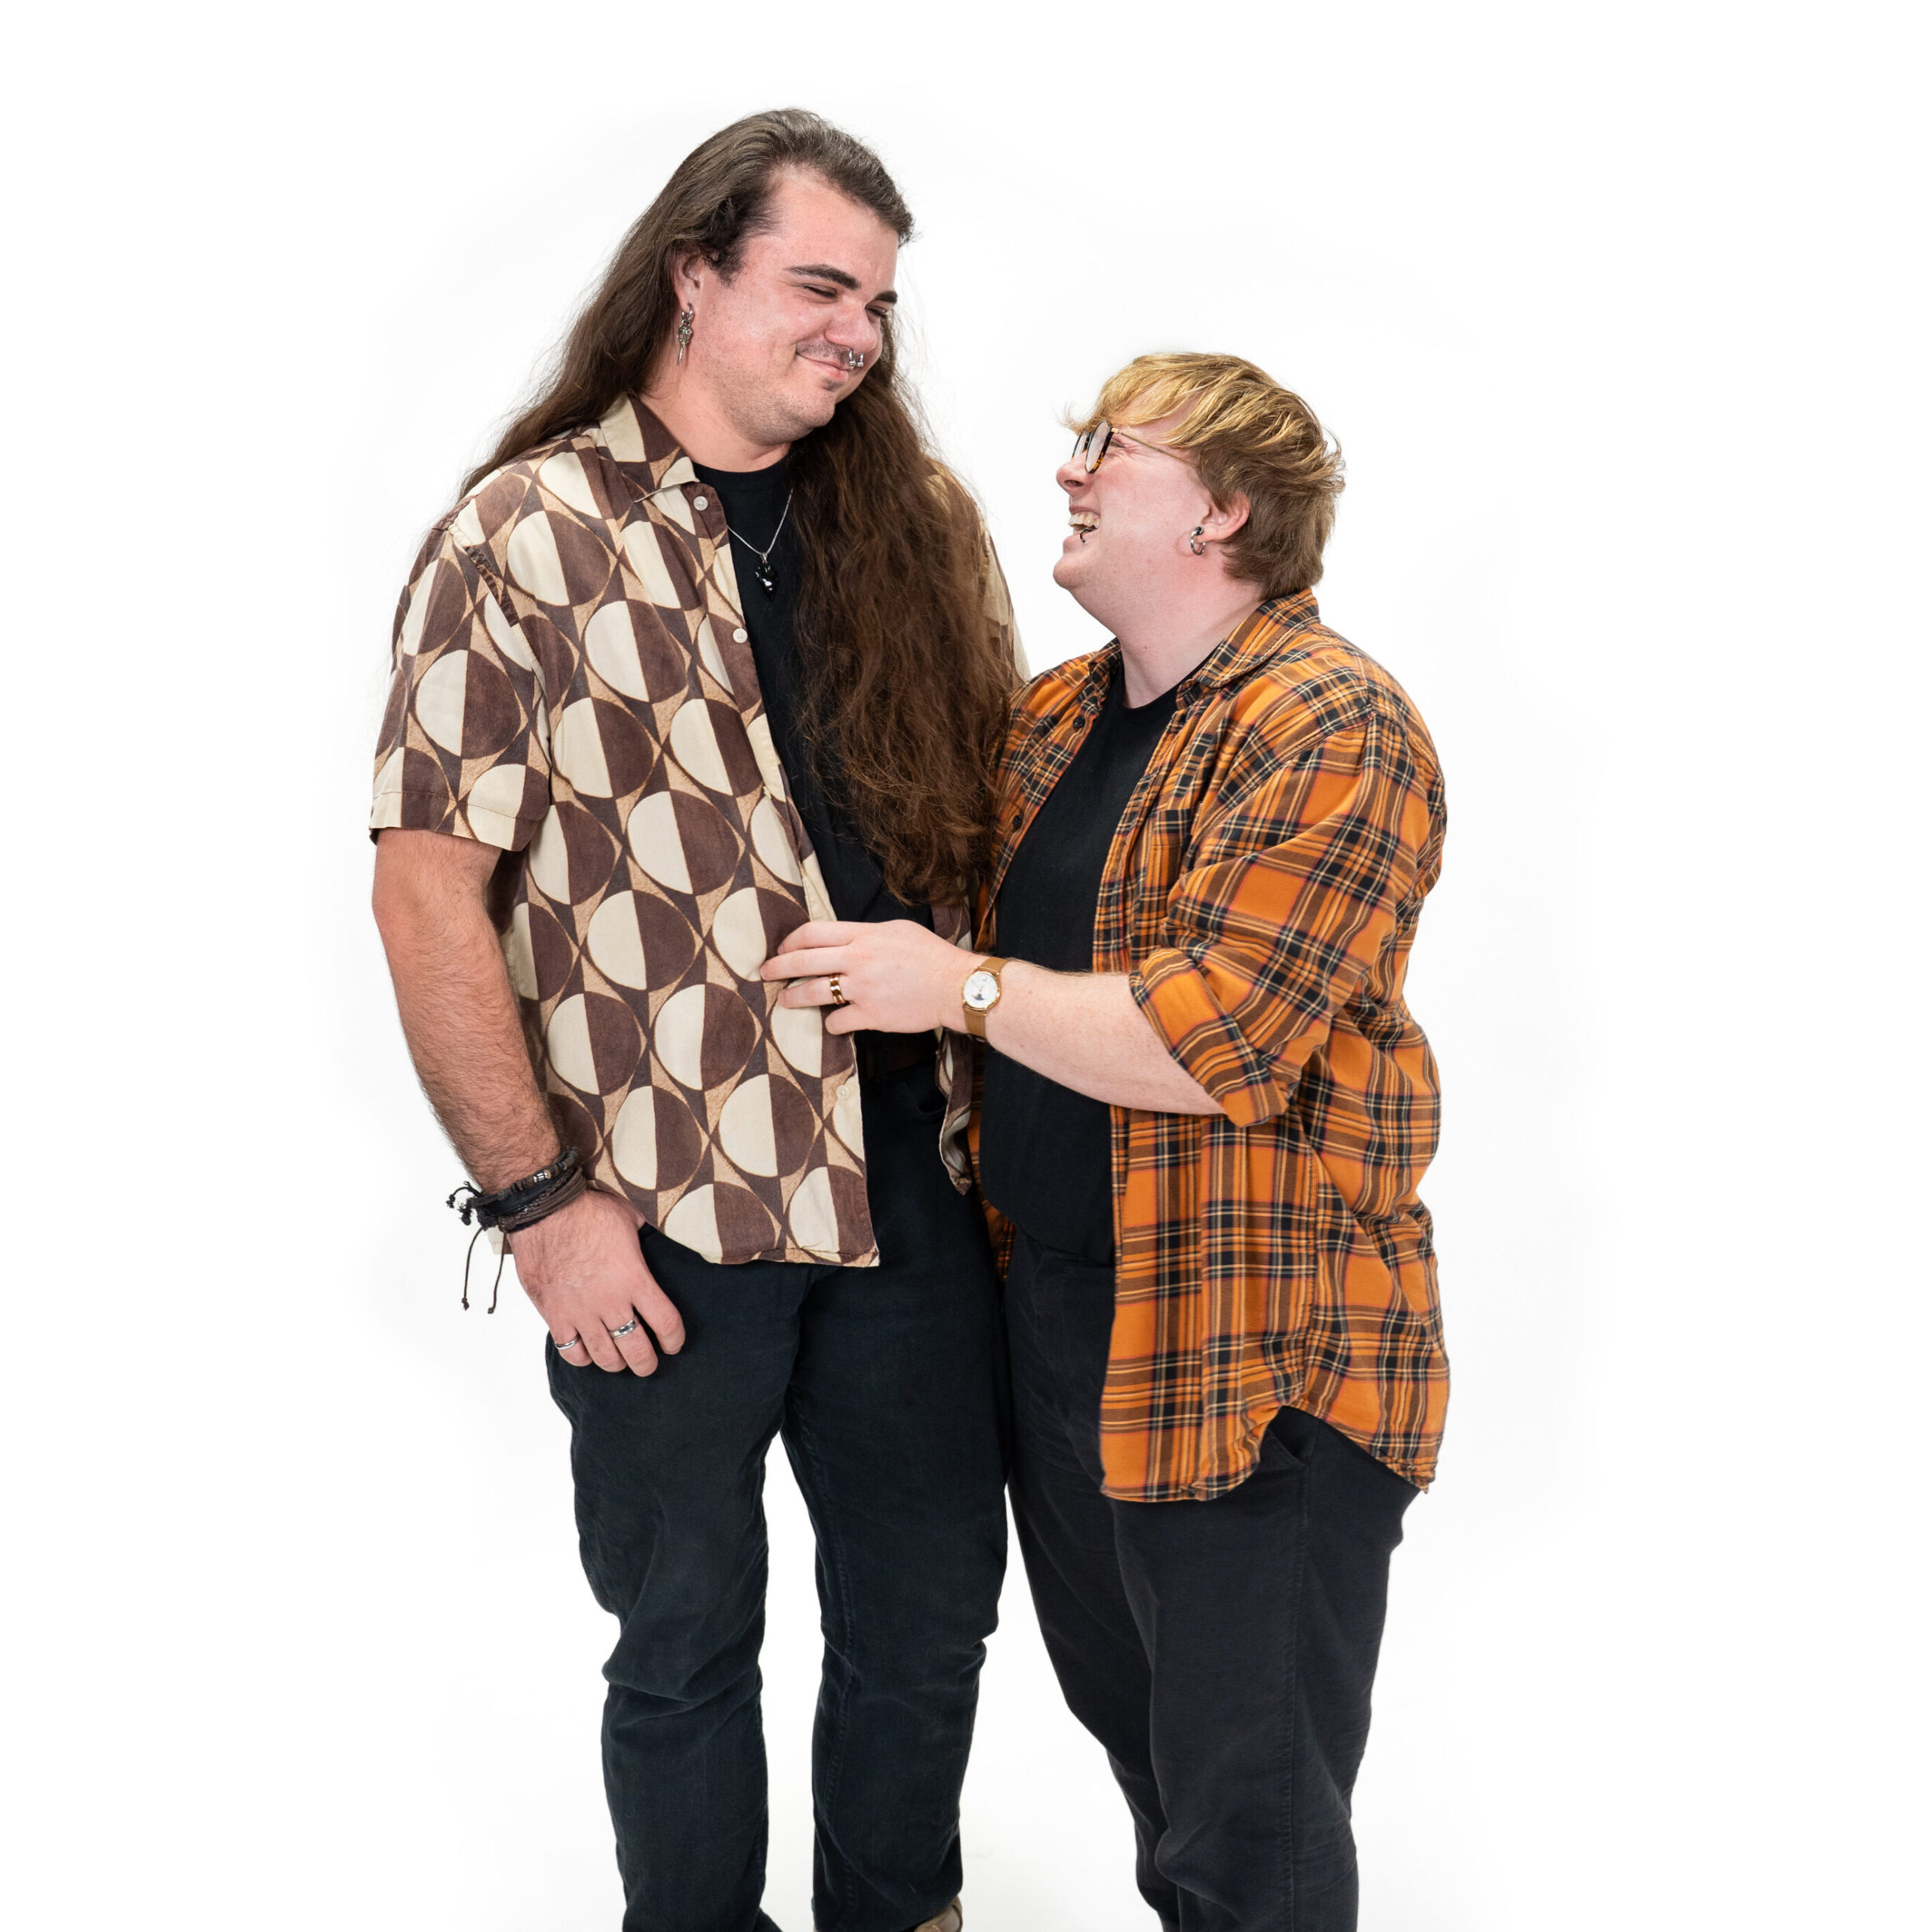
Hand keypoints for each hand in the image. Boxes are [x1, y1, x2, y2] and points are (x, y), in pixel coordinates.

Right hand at [508, 1188, 685, 1373]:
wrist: (544, 1211)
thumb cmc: (588, 1211)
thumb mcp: (630, 1218)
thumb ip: (646, 1235)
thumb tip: (659, 1234)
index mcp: (635, 1279)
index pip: (666, 1323)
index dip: (674, 1340)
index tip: (673, 1344)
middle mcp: (610, 1302)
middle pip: (637, 1350)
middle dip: (646, 1363)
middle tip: (648, 1363)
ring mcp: (581, 1312)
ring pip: (604, 1357)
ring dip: (616, 1363)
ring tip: (620, 1360)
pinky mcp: (554, 1315)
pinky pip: (571, 1351)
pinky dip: (582, 1358)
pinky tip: (588, 1352)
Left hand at [760, 919, 978, 1034]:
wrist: (955, 985)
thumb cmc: (931, 955)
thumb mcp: (897, 930)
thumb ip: (866, 934)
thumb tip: (843, 938)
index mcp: (863, 935)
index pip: (813, 933)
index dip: (791, 941)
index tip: (783, 949)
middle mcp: (857, 959)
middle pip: (803, 961)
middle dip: (778, 967)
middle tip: (765, 973)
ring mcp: (862, 988)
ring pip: (813, 992)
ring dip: (793, 997)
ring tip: (784, 1000)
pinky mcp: (870, 1014)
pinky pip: (837, 1021)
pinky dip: (831, 1023)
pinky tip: (832, 1023)